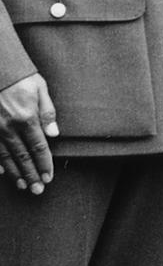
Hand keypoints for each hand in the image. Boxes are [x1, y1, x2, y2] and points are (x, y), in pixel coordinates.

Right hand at [0, 71, 56, 194]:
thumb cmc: (18, 75)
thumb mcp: (39, 88)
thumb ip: (47, 112)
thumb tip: (54, 134)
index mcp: (26, 117)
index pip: (39, 147)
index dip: (45, 164)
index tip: (49, 178)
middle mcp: (8, 126)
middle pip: (22, 156)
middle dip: (31, 174)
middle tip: (38, 190)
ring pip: (5, 155)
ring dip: (15, 172)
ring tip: (23, 185)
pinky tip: (2, 171)